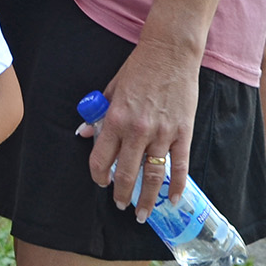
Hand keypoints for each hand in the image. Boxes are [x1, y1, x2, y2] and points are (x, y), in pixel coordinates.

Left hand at [77, 37, 196, 221]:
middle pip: (126, 173)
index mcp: (115, 118)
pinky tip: (173, 199)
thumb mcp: (110, 88)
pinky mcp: (182, 131)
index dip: (99, 176)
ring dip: (148, 198)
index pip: (101, 158)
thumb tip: (83, 133)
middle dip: (122, 194)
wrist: (169, 52)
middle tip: (122, 205)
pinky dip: (177, 185)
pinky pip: (180, 165)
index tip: (102, 183)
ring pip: (153, 175)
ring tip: (144, 213)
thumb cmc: (139, 68)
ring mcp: (162, 132)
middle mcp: (137, 130)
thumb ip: (97, 114)